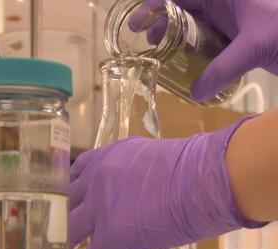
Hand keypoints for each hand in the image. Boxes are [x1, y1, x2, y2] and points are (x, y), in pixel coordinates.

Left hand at [69, 117, 259, 248]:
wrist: (201, 180)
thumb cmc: (186, 165)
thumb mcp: (145, 155)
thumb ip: (127, 168)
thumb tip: (127, 184)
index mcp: (104, 158)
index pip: (75, 174)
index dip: (69, 189)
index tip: (67, 197)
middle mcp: (95, 181)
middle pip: (68, 202)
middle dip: (62, 214)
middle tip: (57, 225)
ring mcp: (100, 210)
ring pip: (71, 229)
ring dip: (65, 241)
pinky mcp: (112, 237)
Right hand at [129, 0, 277, 101]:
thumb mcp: (254, 46)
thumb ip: (222, 69)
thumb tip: (195, 94)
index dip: (157, 6)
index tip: (139, 23)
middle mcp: (225, 3)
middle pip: (185, 9)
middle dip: (164, 22)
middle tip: (149, 41)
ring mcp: (232, 19)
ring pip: (196, 25)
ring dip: (178, 38)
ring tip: (163, 54)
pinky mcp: (239, 36)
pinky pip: (210, 42)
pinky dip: (197, 52)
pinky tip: (187, 64)